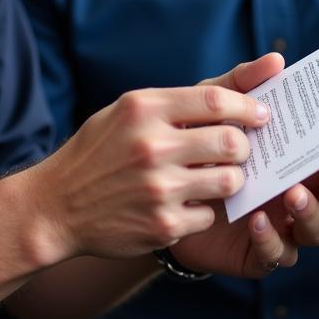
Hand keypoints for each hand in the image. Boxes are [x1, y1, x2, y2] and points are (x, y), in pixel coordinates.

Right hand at [26, 56, 273, 264]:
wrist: (55, 206)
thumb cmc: (99, 150)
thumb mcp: (127, 111)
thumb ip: (177, 102)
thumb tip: (236, 92)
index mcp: (144, 109)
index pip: (215, 100)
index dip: (248, 106)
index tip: (262, 112)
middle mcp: (152, 146)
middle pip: (231, 142)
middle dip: (246, 145)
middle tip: (242, 148)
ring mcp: (158, 189)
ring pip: (229, 181)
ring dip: (231, 179)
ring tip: (218, 175)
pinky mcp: (162, 225)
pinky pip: (209, 214)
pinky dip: (204, 209)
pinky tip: (186, 203)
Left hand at [169, 53, 318, 277]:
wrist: (154, 186)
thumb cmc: (197, 142)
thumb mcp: (215, 109)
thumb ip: (242, 85)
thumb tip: (277, 59)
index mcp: (294, 161)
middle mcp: (294, 195)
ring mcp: (279, 227)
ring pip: (314, 231)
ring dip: (310, 214)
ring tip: (292, 194)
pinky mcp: (254, 253)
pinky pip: (275, 254)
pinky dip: (271, 239)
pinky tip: (256, 219)